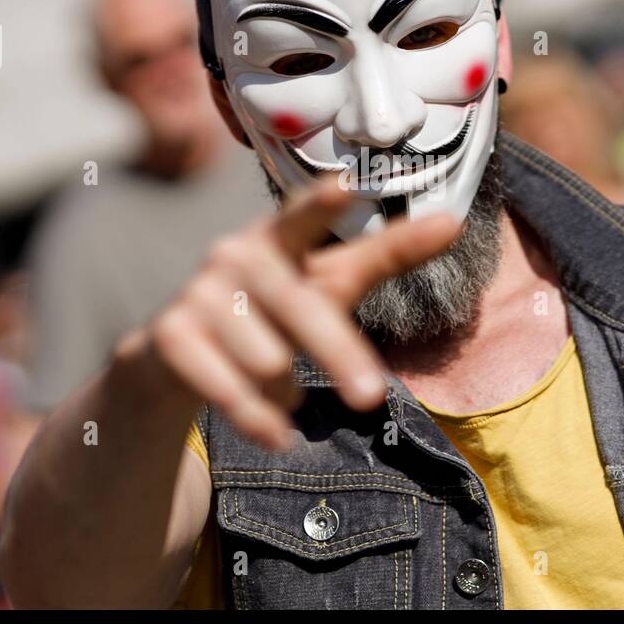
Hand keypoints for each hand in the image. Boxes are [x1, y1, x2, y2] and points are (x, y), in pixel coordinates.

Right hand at [127, 176, 460, 450]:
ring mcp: (196, 294)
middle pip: (303, 310)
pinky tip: (276, 436)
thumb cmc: (272, 308)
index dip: (322, 204)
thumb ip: (387, 254)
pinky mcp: (169, 338)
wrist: (176, 357)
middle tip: (370, 397)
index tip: (346, 186)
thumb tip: (454, 222)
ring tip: (280, 388)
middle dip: (338, 355)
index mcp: (276, 236)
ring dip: (286, 391)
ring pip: (269, 361)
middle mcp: (231, 256)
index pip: (302, 216)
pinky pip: (228, 392)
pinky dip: (259, 421)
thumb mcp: (328, 282)